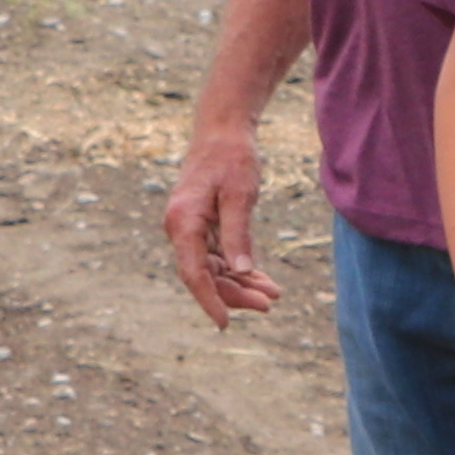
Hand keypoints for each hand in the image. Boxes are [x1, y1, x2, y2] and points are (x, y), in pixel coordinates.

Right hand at [163, 129, 274, 324]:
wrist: (223, 129)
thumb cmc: (231, 157)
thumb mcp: (239, 194)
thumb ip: (238, 234)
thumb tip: (240, 272)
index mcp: (183, 223)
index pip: (194, 273)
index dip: (210, 301)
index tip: (225, 324)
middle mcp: (181, 229)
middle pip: (205, 276)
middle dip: (236, 294)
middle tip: (269, 303)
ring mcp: (191, 229)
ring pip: (214, 269)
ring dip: (241, 283)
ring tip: (272, 294)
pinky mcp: (203, 226)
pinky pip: (219, 256)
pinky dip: (240, 268)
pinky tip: (263, 279)